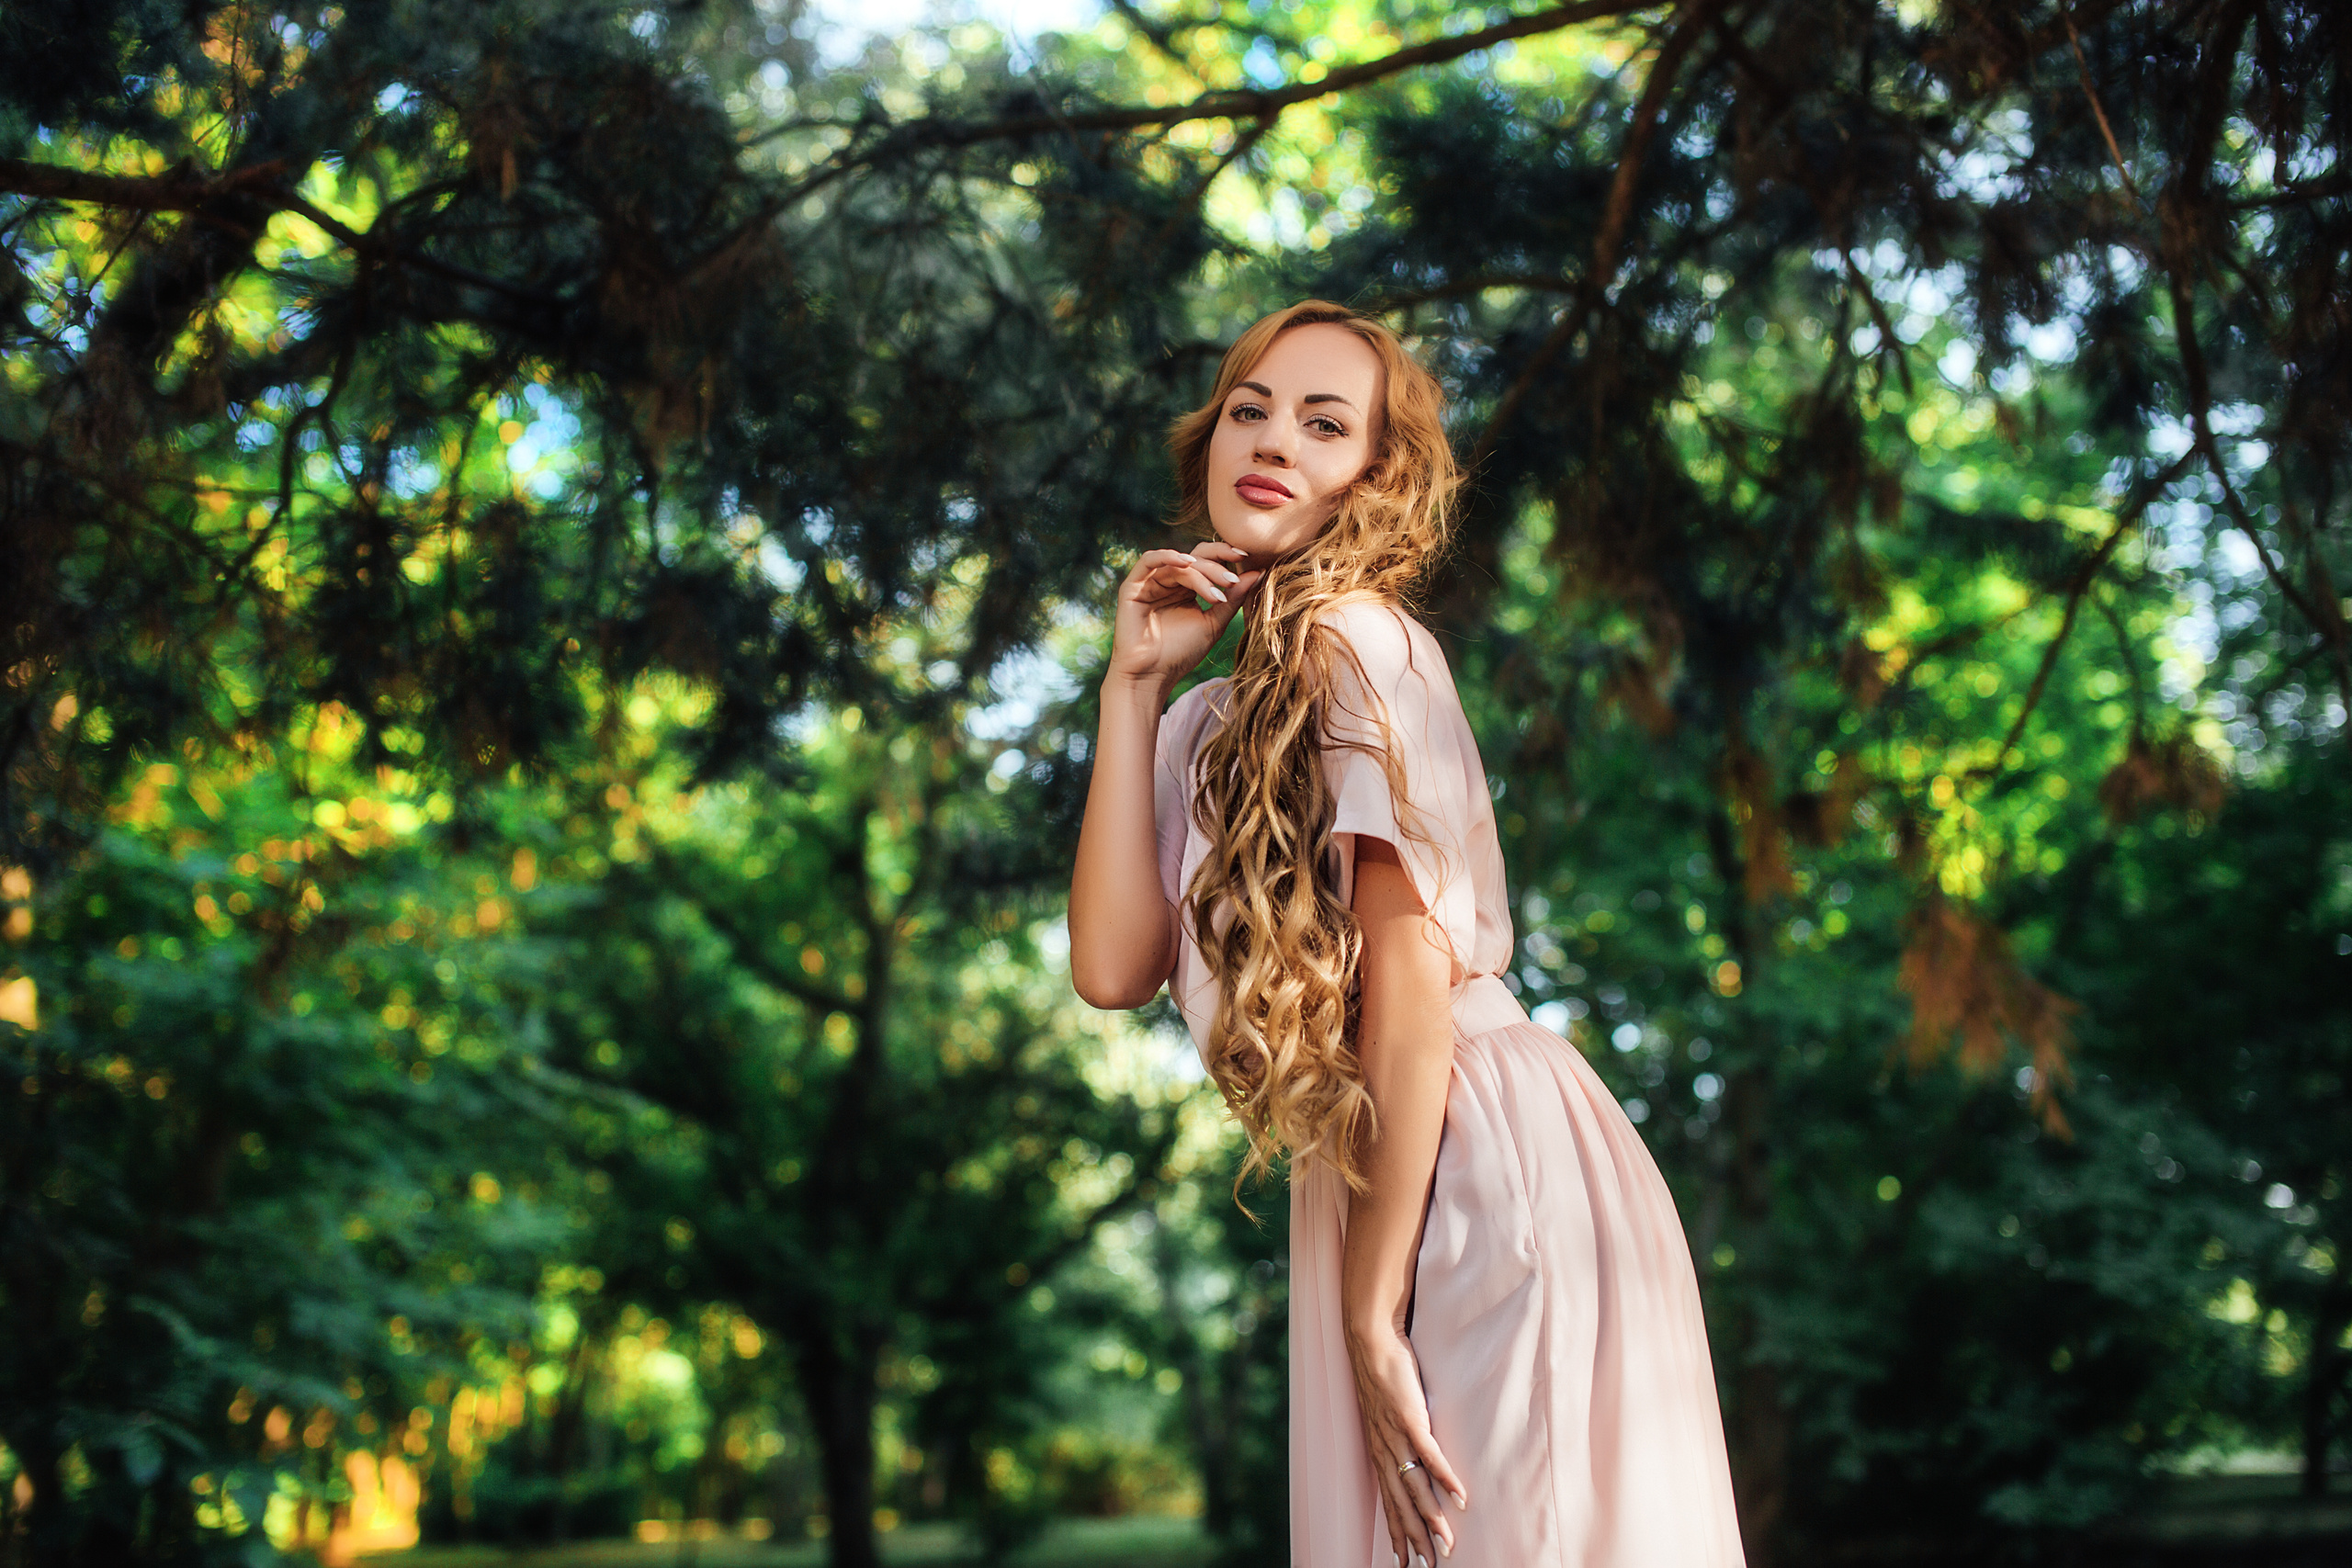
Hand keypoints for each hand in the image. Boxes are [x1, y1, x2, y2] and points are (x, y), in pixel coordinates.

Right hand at [1105, 540, 1262, 691]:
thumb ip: (1232, 599)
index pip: (1206, 561)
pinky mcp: (1132, 586)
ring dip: (1200, 572)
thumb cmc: (1181, 653)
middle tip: (1231, 581)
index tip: (1246, 557)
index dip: (1225, 554)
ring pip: (1178, 563)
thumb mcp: (1213, 623)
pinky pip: (1148, 561)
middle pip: (1195, 558)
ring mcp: (1149, 582)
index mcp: (1186, 587)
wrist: (1151, 676)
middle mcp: (1168, 581)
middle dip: (1216, 566)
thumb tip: (1257, 573)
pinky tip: (1186, 563)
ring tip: (1216, 587)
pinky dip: (1167, 557)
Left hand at [1349, 1321, 1466, 1564]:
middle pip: (1402, 1503)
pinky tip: (1459, 1498)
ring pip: (1415, 1486)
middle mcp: (1385, 1450)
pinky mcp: (1409, 1418)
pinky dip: (1445, 1477)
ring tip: (1446, 1544)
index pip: (1390, 1501)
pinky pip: (1430, 1454)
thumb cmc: (1383, 1374)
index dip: (1398, 1531)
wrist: (1370, 1340)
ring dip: (1432, 1517)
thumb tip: (1414, 1453)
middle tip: (1428, 1564)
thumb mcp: (1387, 1413)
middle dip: (1415, 1537)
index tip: (1405, 1560)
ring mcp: (1396, 1435)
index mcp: (1379, 1451)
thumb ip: (1400, 1436)